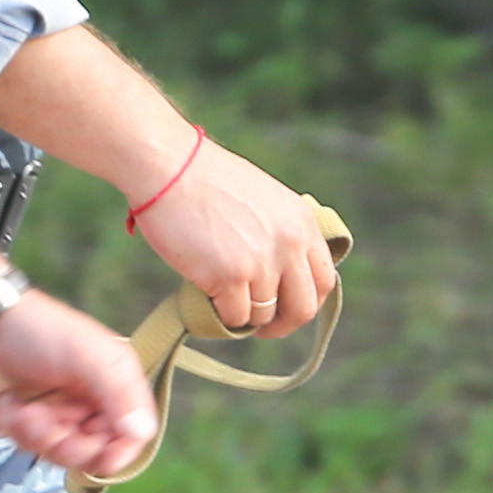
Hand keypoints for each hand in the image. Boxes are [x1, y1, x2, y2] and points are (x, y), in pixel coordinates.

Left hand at [0, 288, 160, 485]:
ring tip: (27, 410)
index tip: (105, 458)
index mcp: (114, 389)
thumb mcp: (89, 355)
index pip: (130, 436)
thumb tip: (142, 433)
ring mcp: (58, 420)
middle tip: (54, 424)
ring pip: (61, 456)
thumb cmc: (42, 332)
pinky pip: (30, 448)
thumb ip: (119, 392)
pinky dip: (18, 429)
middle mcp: (90, 409)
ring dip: (41, 435)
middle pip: (95, 455)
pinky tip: (10, 404)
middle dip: (72, 445)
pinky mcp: (27, 428)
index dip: (120, 453)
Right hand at [130, 135, 341, 342]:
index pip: (324, 281)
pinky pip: (235, 318)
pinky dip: (221, 317)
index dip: (305, 302)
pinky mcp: (231, 276)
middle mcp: (290, 243)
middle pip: (303, 308)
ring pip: (264, 315)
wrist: (169, 166)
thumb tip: (280, 276)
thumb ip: (279, 234)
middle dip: (282, 324)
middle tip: (260, 326)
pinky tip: (206, 298)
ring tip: (221, 299)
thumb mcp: (264, 199)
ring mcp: (262, 261)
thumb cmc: (204, 179)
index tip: (285, 308)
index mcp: (303, 222)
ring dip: (244, 315)